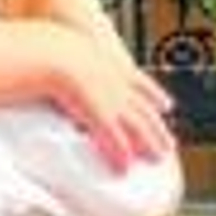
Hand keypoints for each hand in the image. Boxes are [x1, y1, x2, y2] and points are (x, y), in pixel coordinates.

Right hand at [49, 0, 174, 169]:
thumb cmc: (46, 47)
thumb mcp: (66, 48)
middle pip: (144, 108)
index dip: (154, 94)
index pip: (140, 82)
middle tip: (170, 143)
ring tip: (158, 160)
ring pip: (138, 125)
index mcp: (110, 64)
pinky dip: (121, 155)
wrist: (47, 49)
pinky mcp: (98, 115)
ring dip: (150, 144)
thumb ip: (69, 59)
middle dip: (158, 127)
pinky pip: (115, 139)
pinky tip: (125, 168)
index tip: (167, 105)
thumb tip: (59, 63)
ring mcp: (110, 98)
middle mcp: (116, 82)